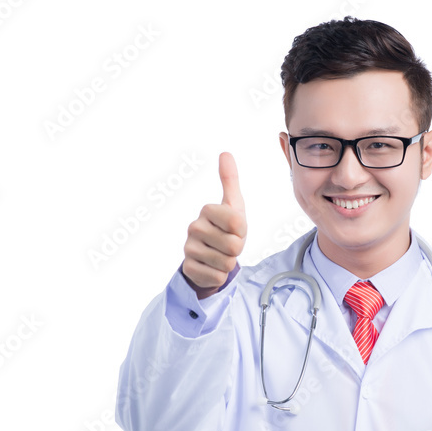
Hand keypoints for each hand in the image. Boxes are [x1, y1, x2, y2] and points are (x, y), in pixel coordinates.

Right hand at [182, 152, 246, 298]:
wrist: (209, 255)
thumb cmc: (225, 228)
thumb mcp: (233, 205)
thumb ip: (230, 179)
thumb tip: (225, 153)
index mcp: (207, 210)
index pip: (238, 223)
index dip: (242, 230)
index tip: (234, 228)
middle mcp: (194, 228)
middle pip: (234, 245)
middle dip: (237, 249)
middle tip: (228, 244)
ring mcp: (189, 249)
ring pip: (226, 263)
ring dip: (228, 263)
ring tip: (219, 254)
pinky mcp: (189, 269)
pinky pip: (217, 277)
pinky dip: (219, 276)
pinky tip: (211, 267)